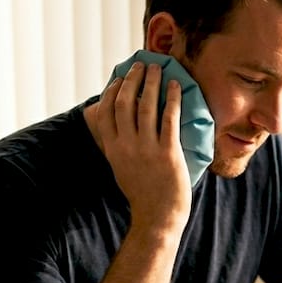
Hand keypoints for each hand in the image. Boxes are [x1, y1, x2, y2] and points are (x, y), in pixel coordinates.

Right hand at [96, 62, 191, 232]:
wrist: (157, 216)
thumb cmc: (141, 192)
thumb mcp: (119, 167)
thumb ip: (114, 145)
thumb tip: (112, 125)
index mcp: (112, 149)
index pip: (105, 111)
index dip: (112, 90)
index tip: (120, 78)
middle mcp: (126, 146)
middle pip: (124, 102)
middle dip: (132, 79)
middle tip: (141, 66)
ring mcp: (146, 149)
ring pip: (146, 106)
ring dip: (152, 82)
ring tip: (159, 69)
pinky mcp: (167, 152)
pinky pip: (169, 118)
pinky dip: (172, 98)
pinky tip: (176, 86)